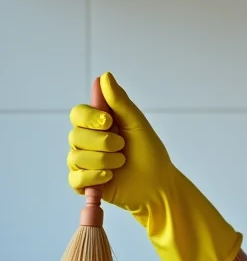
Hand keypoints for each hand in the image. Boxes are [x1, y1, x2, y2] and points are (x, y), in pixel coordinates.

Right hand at [66, 72, 241, 260]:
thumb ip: (120, 102)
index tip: (109, 121)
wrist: (158, 185)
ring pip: (76, 157)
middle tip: (122, 147)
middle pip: (75, 135)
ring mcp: (84, 163)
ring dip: (105, 160)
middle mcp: (87, 141)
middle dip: (103, 142)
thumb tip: (105, 75)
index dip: (89, 117)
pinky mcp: (84, 184)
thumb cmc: (150, 153)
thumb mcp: (137, 124)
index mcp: (99, 125)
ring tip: (122, 163)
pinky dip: (95, 176)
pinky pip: (75, 178)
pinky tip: (110, 177)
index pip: (78, 113)